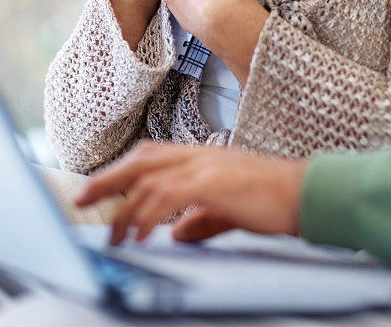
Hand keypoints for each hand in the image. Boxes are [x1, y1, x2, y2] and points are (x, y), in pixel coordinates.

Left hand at [75, 141, 306, 244]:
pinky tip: (140, 232)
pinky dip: (148, 213)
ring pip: (148, 177)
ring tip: (112, 231)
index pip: (151, 156)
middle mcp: (199, 155)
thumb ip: (202, 219)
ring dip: (123, 205)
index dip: (121, 170)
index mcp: (202, 157)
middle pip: (140, 159)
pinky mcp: (214, 183)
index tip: (98, 189)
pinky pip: (168, 195)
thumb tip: (178, 234)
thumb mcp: (231, 209)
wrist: (308, 192)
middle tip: (82, 199)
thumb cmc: (274, 199)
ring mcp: (206, 166)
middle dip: (108, 178)